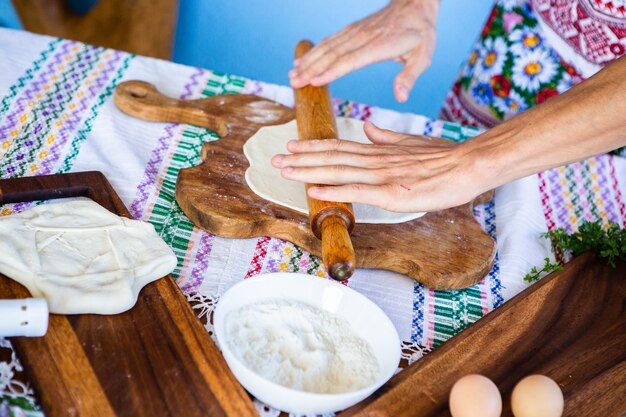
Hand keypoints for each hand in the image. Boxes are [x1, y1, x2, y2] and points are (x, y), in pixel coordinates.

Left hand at [271, 122, 490, 212]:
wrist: (469, 165)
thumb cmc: (444, 157)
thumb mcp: (411, 143)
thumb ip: (386, 137)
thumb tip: (365, 127)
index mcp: (379, 150)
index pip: (340, 147)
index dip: (314, 147)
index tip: (292, 146)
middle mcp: (375, 160)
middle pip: (332, 157)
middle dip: (301, 159)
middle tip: (275, 159)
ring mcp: (382, 176)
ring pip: (338, 171)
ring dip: (308, 171)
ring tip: (284, 170)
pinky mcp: (391, 193)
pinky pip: (355, 191)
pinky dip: (332, 189)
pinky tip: (312, 190)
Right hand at [289, 0, 439, 102]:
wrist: (415, 2)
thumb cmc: (420, 32)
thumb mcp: (423, 56)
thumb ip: (409, 77)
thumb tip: (400, 97)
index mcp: (379, 46)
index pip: (350, 60)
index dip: (332, 71)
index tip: (314, 82)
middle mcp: (363, 37)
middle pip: (332, 54)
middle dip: (311, 69)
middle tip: (294, 83)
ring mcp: (355, 32)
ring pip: (327, 47)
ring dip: (308, 61)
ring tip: (292, 74)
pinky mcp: (351, 30)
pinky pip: (329, 41)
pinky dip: (313, 51)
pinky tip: (301, 60)